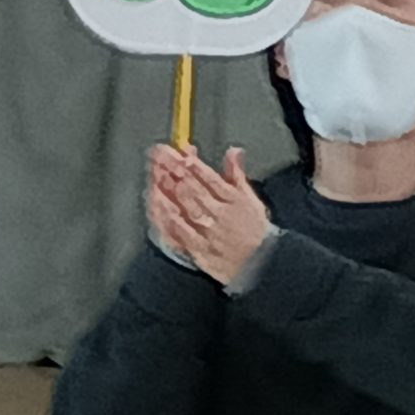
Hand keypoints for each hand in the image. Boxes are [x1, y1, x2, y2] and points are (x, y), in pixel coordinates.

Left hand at [151, 144, 271, 285]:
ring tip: (153, 175)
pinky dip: (166, 218)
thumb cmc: (256, 232)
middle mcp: (218, 213)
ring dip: (166, 189)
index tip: (176, 149)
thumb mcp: (251, 199)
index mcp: (231, 199)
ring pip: (183, 207)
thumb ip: (238, 174)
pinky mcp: (197, 249)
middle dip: (172, 170)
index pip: (207, 176)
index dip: (189, 161)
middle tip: (158, 155)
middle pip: (191, 188)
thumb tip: (233, 151)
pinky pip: (177, 232)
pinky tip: (156, 205)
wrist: (261, 265)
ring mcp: (206, 232)